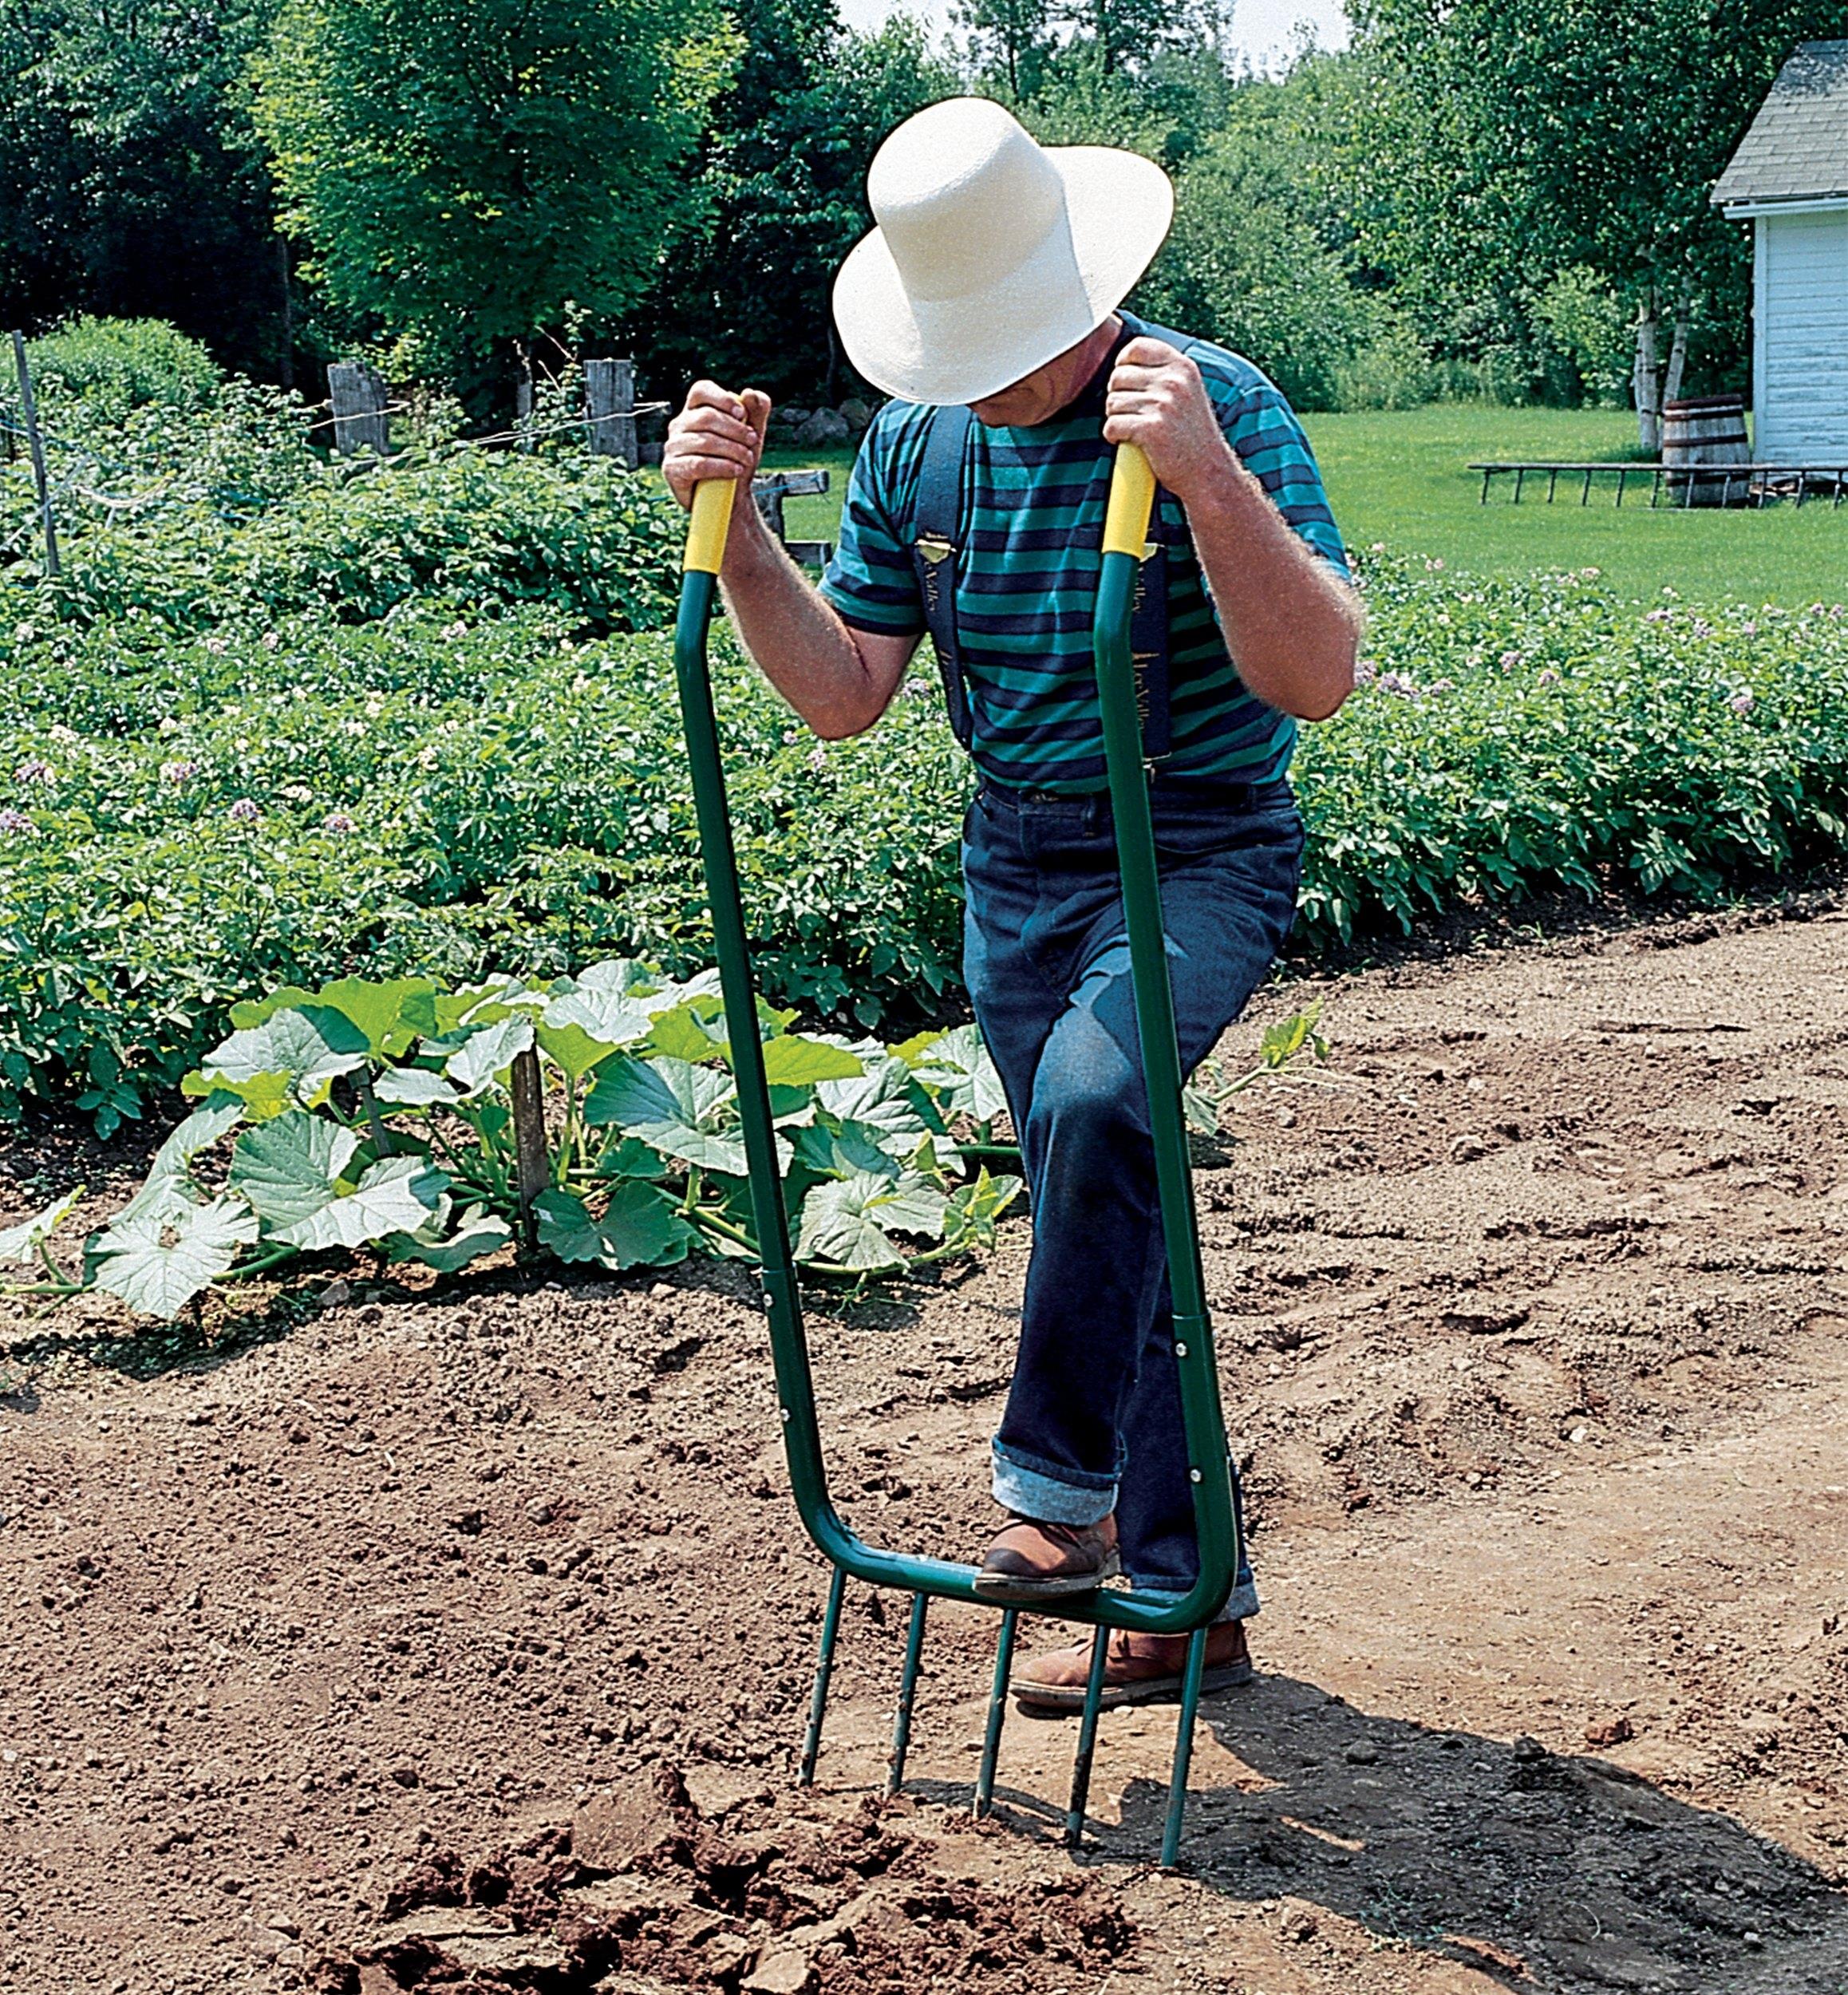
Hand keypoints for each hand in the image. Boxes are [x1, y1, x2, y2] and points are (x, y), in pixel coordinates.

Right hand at [663, 380, 770, 511]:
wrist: (731, 497)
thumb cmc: (737, 461)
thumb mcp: (752, 435)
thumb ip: (756, 411)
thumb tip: (750, 393)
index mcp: (695, 411)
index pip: (700, 391)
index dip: (722, 398)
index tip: (742, 413)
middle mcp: (679, 425)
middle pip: (706, 417)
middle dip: (735, 429)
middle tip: (753, 441)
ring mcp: (673, 447)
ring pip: (703, 441)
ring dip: (732, 449)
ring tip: (747, 459)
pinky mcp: (672, 469)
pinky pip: (697, 464)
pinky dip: (721, 466)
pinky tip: (736, 470)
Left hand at [1103, 338, 1237, 506]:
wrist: (1208, 471)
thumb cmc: (1191, 435)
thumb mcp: (1187, 392)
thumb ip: (1163, 373)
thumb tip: (1123, 363)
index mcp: (1183, 367)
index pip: (1136, 348)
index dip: (1122, 364)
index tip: (1126, 384)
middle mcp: (1174, 381)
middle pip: (1117, 376)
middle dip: (1117, 397)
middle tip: (1133, 414)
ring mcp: (1164, 404)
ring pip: (1112, 402)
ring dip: (1116, 419)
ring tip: (1135, 430)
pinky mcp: (1151, 429)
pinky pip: (1112, 426)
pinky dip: (1113, 437)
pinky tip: (1129, 442)